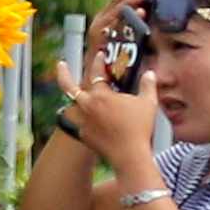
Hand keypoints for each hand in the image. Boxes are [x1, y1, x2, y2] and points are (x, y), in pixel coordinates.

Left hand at [61, 49, 159, 176]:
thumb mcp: (148, 103)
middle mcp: (87, 106)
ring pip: (71, 105)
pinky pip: (77, 122)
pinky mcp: (82, 134)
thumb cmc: (139, 128)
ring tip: (74, 93)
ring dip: (72, 98)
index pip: (96, 73)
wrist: (129, 155)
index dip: (98, 62)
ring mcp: (82, 121)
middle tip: (60, 64)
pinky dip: (80, 118)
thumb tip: (150, 73)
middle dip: (63, 73)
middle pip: (69, 86)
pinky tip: (84, 117)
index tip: (98, 54)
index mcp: (101, 95)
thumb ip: (148, 86)